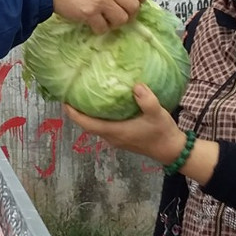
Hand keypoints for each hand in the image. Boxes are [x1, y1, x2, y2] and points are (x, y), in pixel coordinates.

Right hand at [41, 0, 147, 33]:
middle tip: (119, 15)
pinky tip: (93, 25)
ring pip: (122, 19)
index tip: (139, 1)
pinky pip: (104, 28)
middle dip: (129, 14)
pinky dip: (100, 29)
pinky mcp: (90, 14)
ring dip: (115, 23)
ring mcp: (100, 1)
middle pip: (133, 5)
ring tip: (106, 21)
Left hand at [64, 84, 183, 163]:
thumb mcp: (157, 114)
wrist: (171, 150)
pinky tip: (102, 106)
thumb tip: (136, 85)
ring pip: (95, 127)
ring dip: (87, 115)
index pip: (87, 124)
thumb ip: (147, 100)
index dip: (74, 114)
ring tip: (84, 97)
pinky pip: (103, 127)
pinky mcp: (121, 138)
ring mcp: (116, 139)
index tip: (64, 101)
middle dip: (77, 112)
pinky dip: (98, 117)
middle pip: (87, 125)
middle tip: (72, 94)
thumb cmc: (162, 132)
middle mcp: (112, 137)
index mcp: (115, 132)